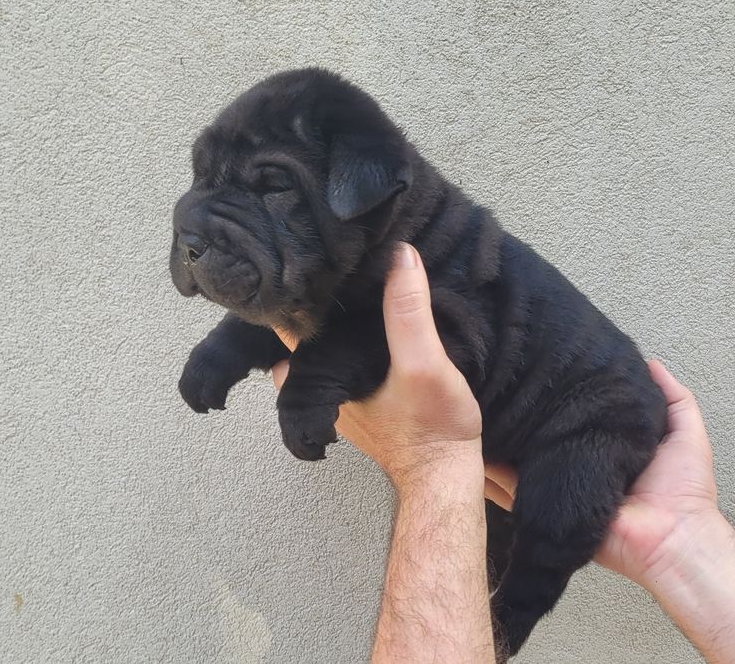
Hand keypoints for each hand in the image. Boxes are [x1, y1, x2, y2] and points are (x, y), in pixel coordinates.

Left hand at [272, 243, 482, 486]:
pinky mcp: (364, 403)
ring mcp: (342, 397)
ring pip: (321, 352)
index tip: (305, 262)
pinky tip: (371, 326)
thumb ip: (409, 313)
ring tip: (347, 288)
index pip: (287, 328)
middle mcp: (325, 386)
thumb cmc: (431, 427)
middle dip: (308, 305)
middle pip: (299, 338)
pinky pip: (344, 364)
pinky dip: (349, 343)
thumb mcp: (423, 363)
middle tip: (326, 266)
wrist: (446, 477)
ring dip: (329, 324)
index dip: (292, 296)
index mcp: (325, 375)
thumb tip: (400, 255)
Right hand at [485, 360, 719, 587]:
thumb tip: (650, 361)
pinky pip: (514, 488)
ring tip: (480, 412)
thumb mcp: (686, 434)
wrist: (670, 537)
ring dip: (503, 442)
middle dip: (528, 417)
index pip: (575, 418)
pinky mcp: (547, 505)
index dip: (562, 398)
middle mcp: (578, 464)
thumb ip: (674, 399)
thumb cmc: (682, 489)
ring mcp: (560, 486)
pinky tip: (477, 450)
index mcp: (605, 447)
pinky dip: (494, 473)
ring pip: (523, 460)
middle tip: (506, 387)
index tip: (545, 372)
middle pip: (545, 437)